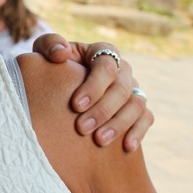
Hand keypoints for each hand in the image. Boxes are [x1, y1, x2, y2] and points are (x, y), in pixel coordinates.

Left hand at [31, 34, 152, 151]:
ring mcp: (132, 89)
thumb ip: (50, 45)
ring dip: (119, 124)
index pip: (106, 66)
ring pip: (136, 104)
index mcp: (102, 52)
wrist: (60, 84)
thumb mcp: (45, 50)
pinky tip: (126, 147)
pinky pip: (146, 118)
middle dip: (102, 110)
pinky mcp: (138, 108)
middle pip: (121, 89)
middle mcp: (122, 70)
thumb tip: (61, 53)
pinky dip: (138, 132)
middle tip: (82, 129)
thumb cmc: (52, 65)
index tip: (75, 106)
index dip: (93, 86)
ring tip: (100, 141)